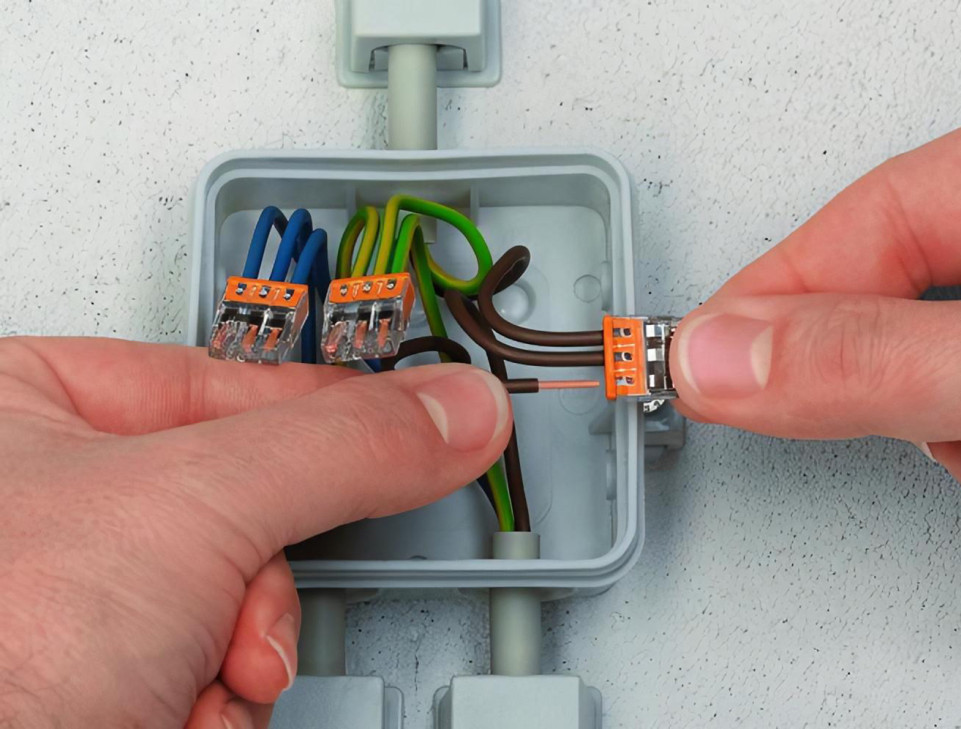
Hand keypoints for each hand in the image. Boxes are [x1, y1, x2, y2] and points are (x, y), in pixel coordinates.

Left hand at [0, 338, 509, 727]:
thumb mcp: (192, 508)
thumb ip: (343, 446)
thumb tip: (455, 409)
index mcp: (25, 406)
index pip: (230, 381)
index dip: (329, 407)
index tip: (411, 415)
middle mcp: (46, 501)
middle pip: (243, 510)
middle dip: (255, 588)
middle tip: (230, 618)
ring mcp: (74, 597)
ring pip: (236, 603)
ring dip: (235, 662)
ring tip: (174, 688)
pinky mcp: (99, 676)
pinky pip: (207, 670)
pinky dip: (209, 709)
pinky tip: (162, 721)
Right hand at [670, 109, 960, 574]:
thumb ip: (872, 359)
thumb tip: (724, 354)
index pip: (894, 206)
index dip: (786, 275)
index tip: (698, 343)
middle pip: (895, 285)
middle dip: (844, 355)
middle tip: (731, 385)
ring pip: (921, 372)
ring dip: (924, 430)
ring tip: (960, 452)